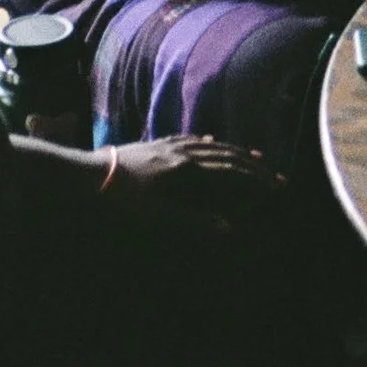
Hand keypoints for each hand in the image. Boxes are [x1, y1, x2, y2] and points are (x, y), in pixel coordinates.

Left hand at [103, 135, 282, 227]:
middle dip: (252, 165)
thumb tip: (227, 227)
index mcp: (188, 171)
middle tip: (273, 170)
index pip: (231, 173)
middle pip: (226, 156)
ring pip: (211, 145)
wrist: (90, 174)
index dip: (255, 179)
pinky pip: (189, 138)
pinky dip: (206, 141)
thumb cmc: (122, 201)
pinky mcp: (156, 143)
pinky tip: (210, 139)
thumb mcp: (157, 216)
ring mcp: (170, 145)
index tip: (276, 184)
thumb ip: (193, 220)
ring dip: (234, 150)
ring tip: (252, 154)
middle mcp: (184, 153)